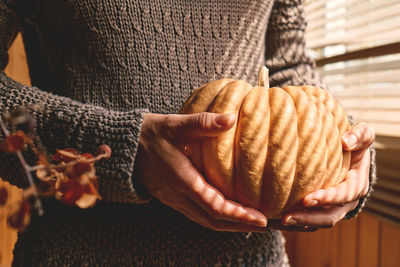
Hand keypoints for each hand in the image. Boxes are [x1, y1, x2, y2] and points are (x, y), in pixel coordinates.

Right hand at [135, 112, 267, 231]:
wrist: (125, 146)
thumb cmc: (151, 133)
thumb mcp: (175, 124)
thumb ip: (202, 122)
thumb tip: (231, 118)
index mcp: (181, 180)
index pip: (215, 206)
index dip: (239, 215)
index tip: (261, 218)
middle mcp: (178, 196)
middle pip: (212, 220)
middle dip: (239, 225)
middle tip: (264, 225)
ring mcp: (173, 200)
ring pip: (204, 220)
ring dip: (228, 225)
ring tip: (250, 223)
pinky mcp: (171, 198)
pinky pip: (197, 214)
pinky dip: (215, 218)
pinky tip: (226, 213)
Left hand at [271, 123, 374, 231]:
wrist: (348, 152)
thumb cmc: (353, 142)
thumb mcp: (362, 135)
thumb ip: (359, 135)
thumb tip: (346, 142)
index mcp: (356, 184)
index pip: (343, 196)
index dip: (326, 199)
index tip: (306, 199)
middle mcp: (346, 201)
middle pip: (329, 216)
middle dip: (308, 218)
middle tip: (286, 217)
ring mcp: (333, 208)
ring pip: (317, 222)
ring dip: (299, 223)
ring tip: (278, 221)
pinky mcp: (321, 210)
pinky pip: (308, 222)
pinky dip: (294, 224)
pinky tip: (275, 221)